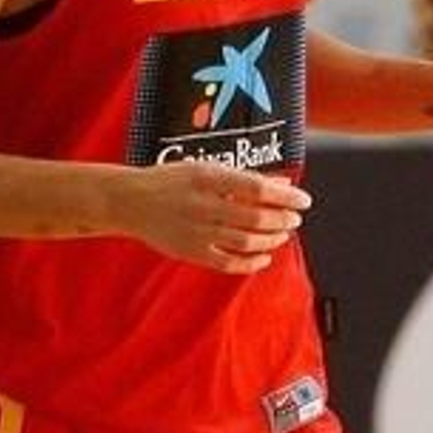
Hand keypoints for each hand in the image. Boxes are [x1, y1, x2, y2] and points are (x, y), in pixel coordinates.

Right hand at [124, 159, 311, 273]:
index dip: (285, 196)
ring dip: (271, 240)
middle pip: (255, 217)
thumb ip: (243, 178)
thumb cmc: (170, 181)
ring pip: (246, 241)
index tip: (303, 200)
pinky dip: (250, 263)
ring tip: (282, 235)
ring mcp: (197, 231)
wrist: (130, 201)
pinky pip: (228, 263)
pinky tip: (264, 258)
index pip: (257, 188)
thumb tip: (282, 183)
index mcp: (208, 177)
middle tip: (294, 219)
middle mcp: (203, 204)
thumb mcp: (205, 168)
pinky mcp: (191, 252)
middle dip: (282, 219)